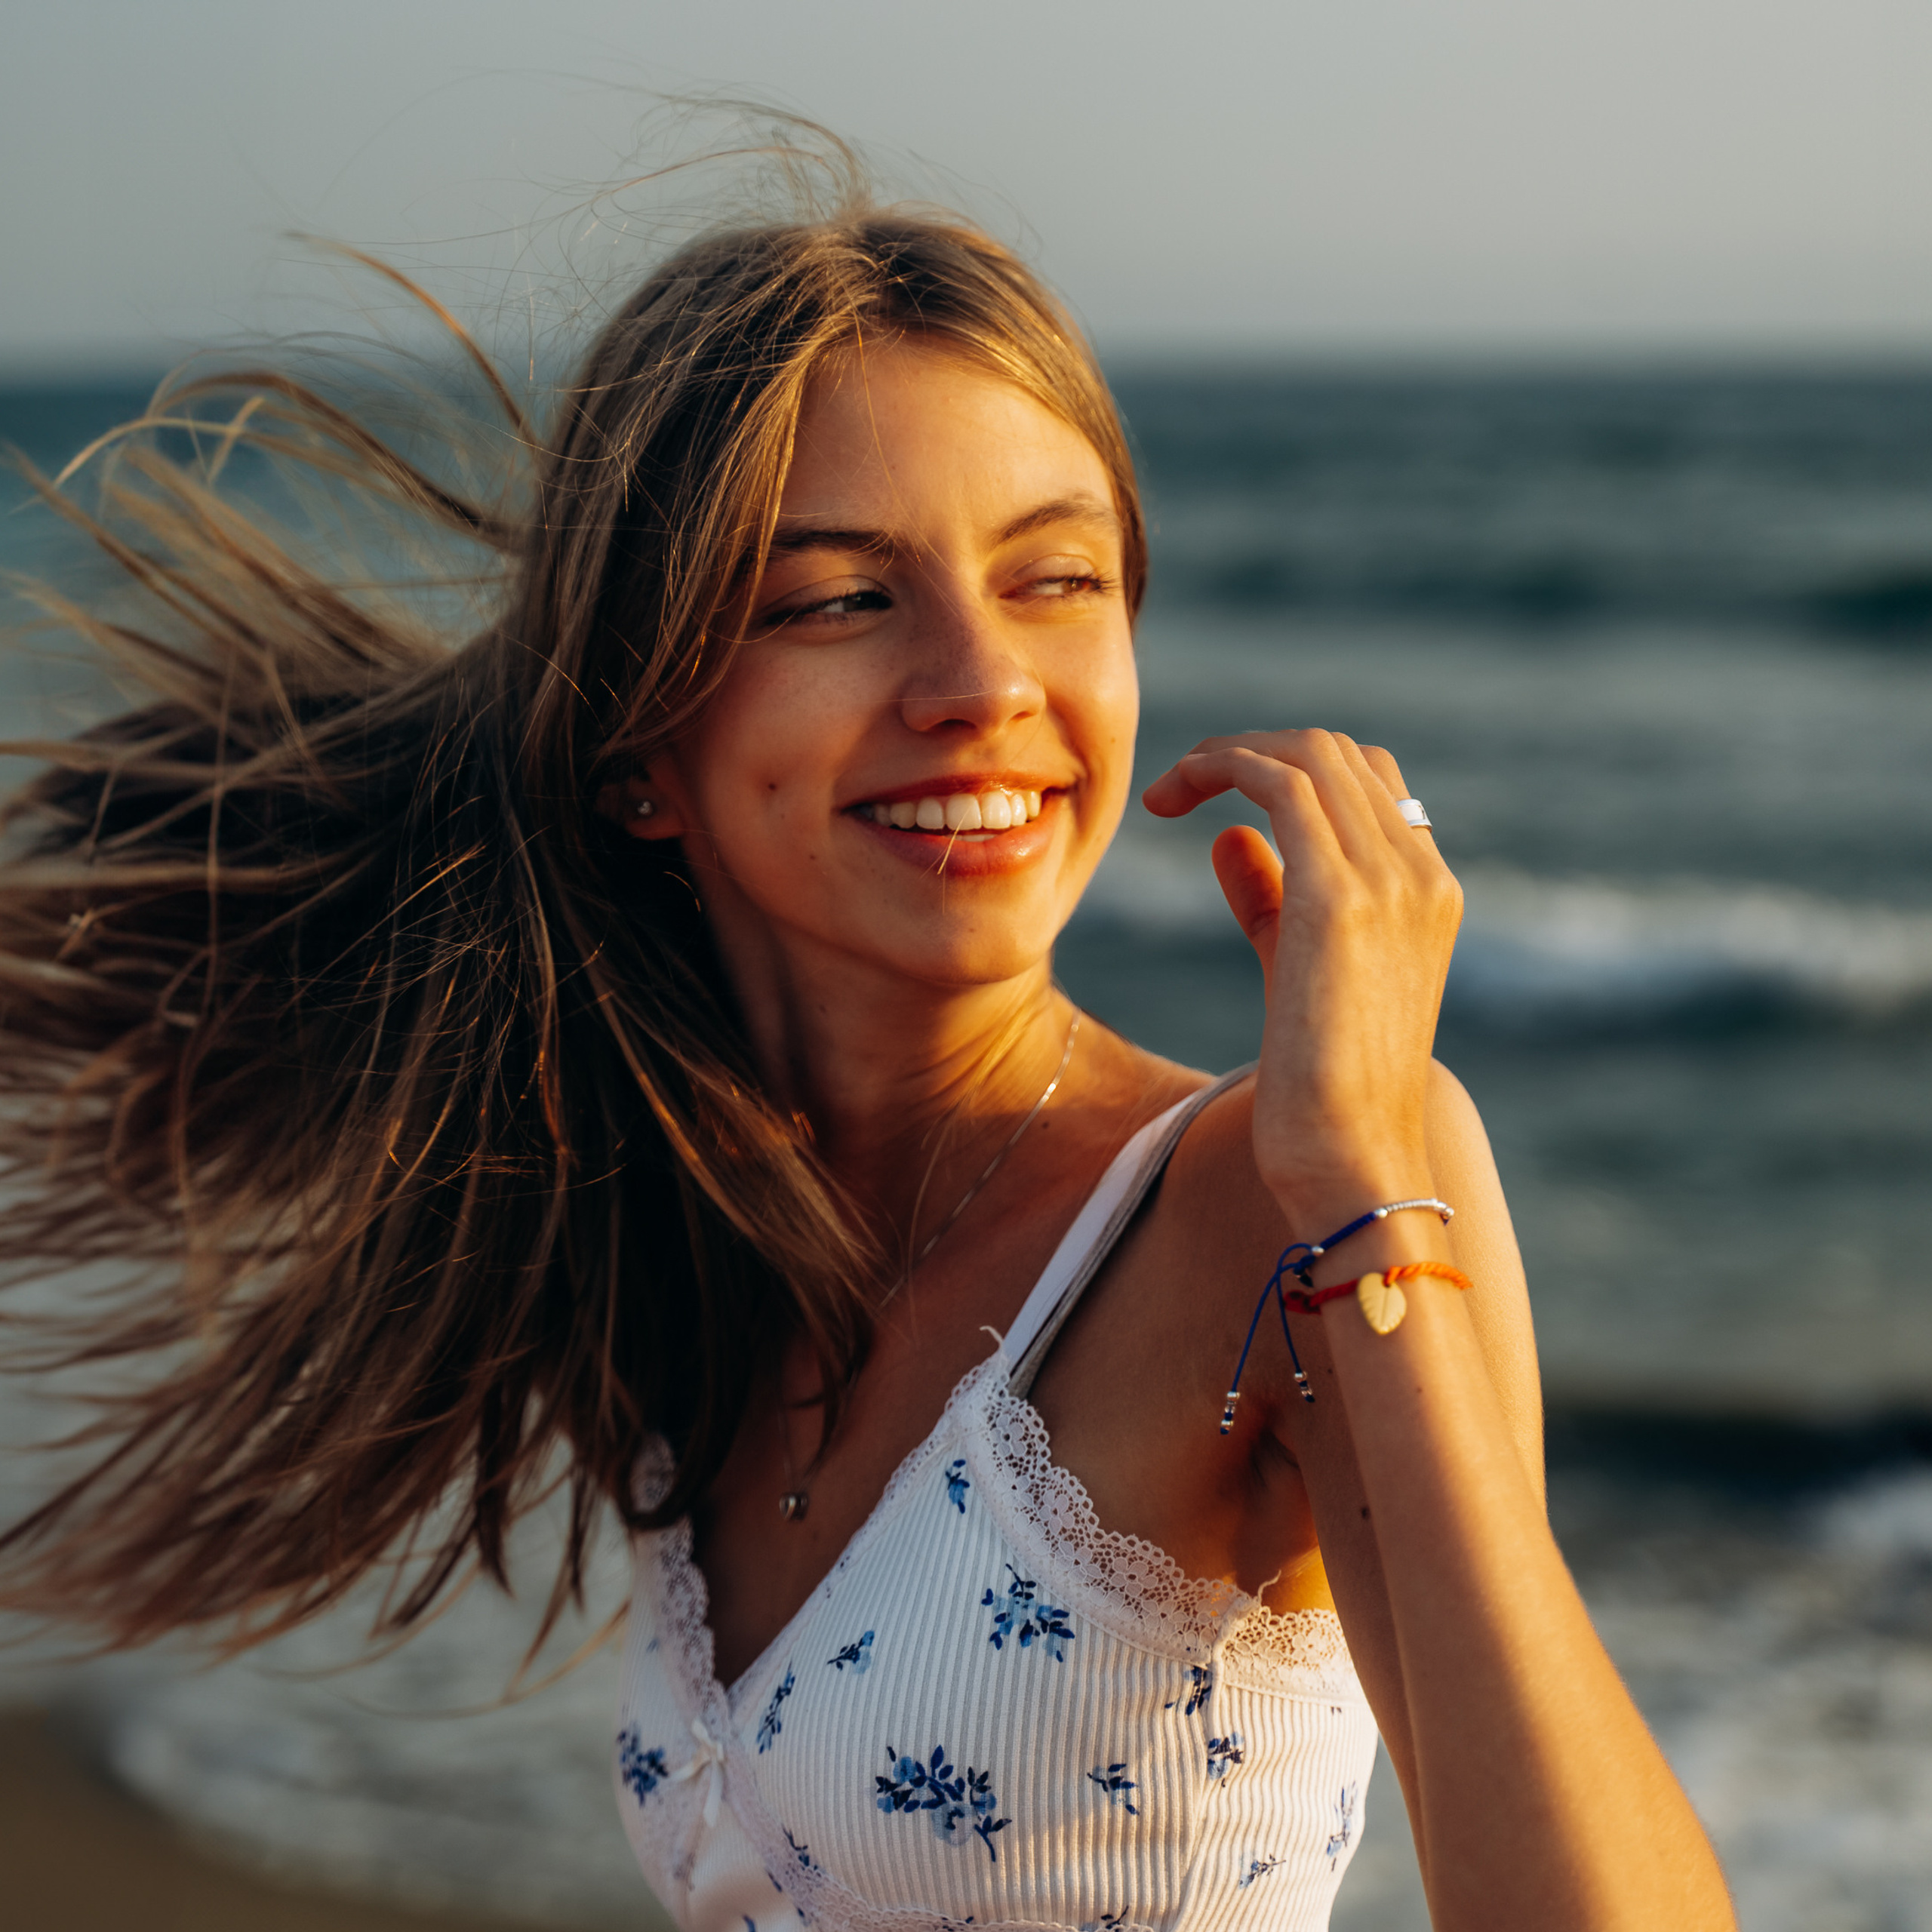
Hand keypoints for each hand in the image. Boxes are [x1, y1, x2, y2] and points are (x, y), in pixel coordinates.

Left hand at [1141, 731, 1461, 1223]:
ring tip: (1166, 789)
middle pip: (1337, 753)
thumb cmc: (1322, 1088)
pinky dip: (1220, 769)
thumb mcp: (1295, 970)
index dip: (1287, 769)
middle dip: (1249, 751)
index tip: (1215, 798)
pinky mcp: (1338, 897)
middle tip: (1177, 786)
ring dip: (1226, 753)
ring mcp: (1389, 879)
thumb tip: (1227, 838)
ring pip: (1309, 754)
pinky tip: (1169, 799)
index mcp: (1429, 888)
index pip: (1366, 779)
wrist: (1352, 1160)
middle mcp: (1420, 871)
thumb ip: (1269, 899)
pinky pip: (1279, 784)